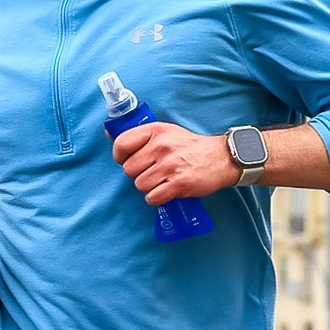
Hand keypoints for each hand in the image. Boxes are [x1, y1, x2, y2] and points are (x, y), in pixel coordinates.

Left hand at [110, 121, 238, 204]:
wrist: (220, 158)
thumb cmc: (190, 147)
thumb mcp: (166, 132)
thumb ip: (140, 136)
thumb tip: (110, 135)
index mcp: (155, 131)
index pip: (121, 144)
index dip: (119, 157)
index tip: (127, 161)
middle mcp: (161, 146)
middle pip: (129, 170)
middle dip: (138, 174)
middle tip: (153, 172)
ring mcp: (170, 165)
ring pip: (140, 185)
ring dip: (149, 187)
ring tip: (163, 180)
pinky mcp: (178, 183)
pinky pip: (153, 197)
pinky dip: (157, 198)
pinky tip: (167, 190)